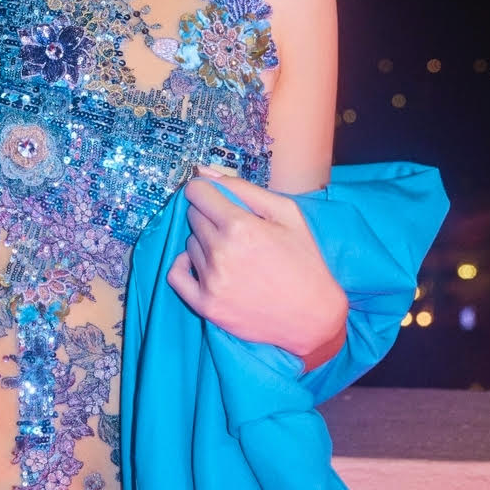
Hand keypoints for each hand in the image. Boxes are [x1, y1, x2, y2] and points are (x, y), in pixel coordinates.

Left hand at [166, 167, 348, 365]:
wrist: (314, 318)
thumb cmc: (305, 261)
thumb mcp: (287, 214)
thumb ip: (243, 188)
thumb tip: (205, 171)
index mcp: (240, 226)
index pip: (197, 192)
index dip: (207, 192)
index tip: (216, 199)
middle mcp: (220, 252)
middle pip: (193, 217)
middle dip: (211, 217)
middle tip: (236, 232)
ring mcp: (211, 281)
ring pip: (190, 244)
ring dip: (205, 244)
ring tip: (234, 255)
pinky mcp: (205, 305)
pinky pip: (176, 274)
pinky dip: (186, 266)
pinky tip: (205, 267)